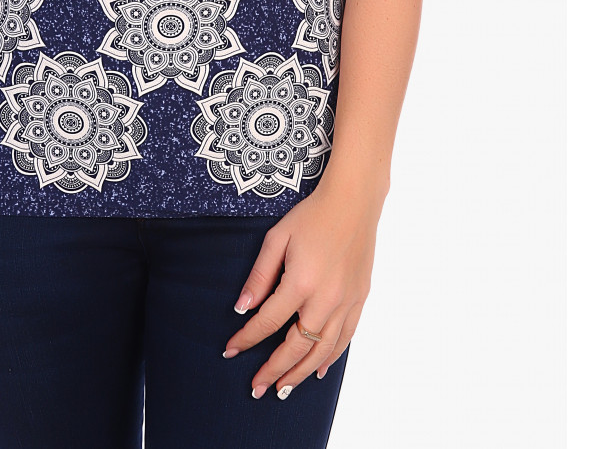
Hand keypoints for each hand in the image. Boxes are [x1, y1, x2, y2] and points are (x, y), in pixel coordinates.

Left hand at [221, 180, 379, 397]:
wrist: (353, 203)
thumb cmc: (311, 216)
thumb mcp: (277, 238)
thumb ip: (259, 276)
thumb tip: (241, 309)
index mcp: (300, 282)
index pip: (268, 321)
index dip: (247, 339)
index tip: (230, 351)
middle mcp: (326, 298)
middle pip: (296, 346)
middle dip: (274, 370)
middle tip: (256, 387)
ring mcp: (346, 302)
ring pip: (322, 351)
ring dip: (301, 373)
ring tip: (283, 389)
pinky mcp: (360, 300)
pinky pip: (345, 339)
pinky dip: (330, 359)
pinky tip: (317, 372)